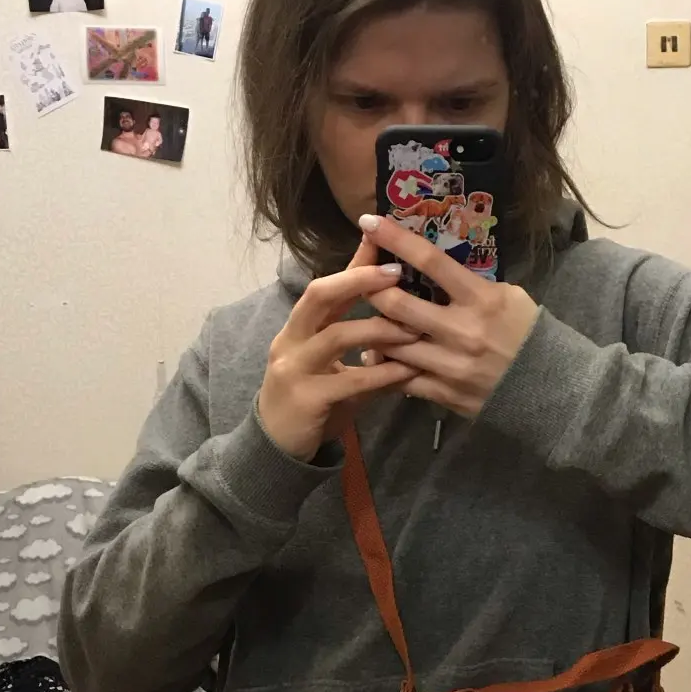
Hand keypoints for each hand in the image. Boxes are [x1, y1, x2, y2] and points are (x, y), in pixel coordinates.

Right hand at [256, 245, 416, 459]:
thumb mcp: (334, 368)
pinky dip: (381, 374)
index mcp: (298, 329)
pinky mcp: (306, 398)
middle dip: (357, 280)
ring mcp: (294, 368)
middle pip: (319, 296)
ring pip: (336, 336)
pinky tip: (407, 371)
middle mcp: (290, 341)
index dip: (352, 264)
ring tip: (413, 329)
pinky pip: (349, 380)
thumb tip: (404, 320)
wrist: (277, 450)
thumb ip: (362, 346)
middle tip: (396, 273)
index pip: (325, 287)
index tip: (381, 241)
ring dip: (379, 329)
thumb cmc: (311, 404)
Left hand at [357, 213, 539, 416]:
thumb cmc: (527, 334)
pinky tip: (379, 356)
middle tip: (360, 282)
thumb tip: (431, 270)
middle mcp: (462, 331)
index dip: (396, 239)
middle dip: (372, 290)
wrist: (551, 388)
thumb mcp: (508, 297)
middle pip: (398, 305)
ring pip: (392, 345)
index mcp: (480, 300)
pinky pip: (402, 379)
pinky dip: (386, 366)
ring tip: (366, 324)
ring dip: (375, 331)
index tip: (369, 222)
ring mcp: (451, 366)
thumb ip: (469, 285)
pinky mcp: (446, 394)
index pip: (430, 262)